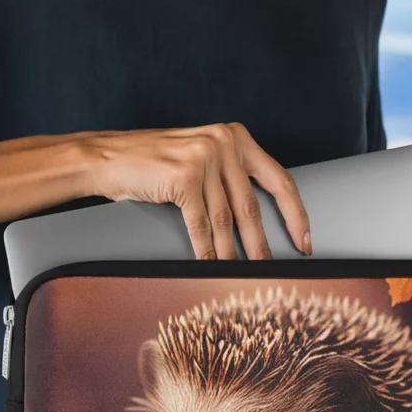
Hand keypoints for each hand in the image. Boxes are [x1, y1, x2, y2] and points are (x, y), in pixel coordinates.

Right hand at [82, 121, 311, 260]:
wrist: (107, 157)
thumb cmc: (152, 162)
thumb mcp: (200, 157)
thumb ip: (227, 176)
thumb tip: (254, 220)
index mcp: (235, 136)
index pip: (278, 179)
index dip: (295, 213)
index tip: (304, 239)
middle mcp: (224, 142)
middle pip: (251, 205)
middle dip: (262, 244)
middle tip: (272, 269)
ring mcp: (204, 158)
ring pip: (225, 220)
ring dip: (233, 254)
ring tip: (241, 275)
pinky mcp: (184, 177)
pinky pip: (200, 225)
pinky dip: (206, 251)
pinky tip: (212, 266)